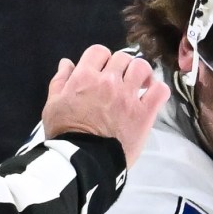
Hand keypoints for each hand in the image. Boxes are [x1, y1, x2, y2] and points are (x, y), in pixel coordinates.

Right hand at [40, 45, 167, 168]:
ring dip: (140, 73)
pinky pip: (160, 91)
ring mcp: (128, 97)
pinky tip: (151, 95)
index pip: (98, 51)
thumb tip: (67, 62)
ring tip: (138, 85)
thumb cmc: (64, 135)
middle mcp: (108, 81)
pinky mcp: (144, 114)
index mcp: (84, 77)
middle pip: (121, 58)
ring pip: (142, 68)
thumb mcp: (52, 106)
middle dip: (120, 67)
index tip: (101, 72)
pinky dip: (158, 89)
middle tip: (118, 82)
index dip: (101, 59)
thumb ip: (60, 81)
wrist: (83, 162)